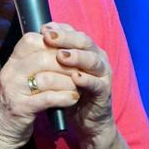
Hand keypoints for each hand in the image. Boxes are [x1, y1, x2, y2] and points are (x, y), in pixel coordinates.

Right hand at [0, 31, 80, 148]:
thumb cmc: (14, 105)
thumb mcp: (19, 80)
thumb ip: (33, 65)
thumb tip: (58, 48)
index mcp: (11, 64)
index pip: (31, 40)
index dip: (53, 42)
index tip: (68, 51)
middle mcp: (10, 73)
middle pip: (43, 57)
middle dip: (67, 63)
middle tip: (81, 68)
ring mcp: (14, 91)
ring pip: (48, 77)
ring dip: (68, 81)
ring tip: (78, 85)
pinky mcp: (21, 109)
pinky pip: (48, 98)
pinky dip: (65, 97)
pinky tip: (73, 99)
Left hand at [41, 22, 115, 148]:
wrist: (86, 119)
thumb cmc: (70, 89)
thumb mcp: (60, 69)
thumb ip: (54, 51)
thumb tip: (43, 30)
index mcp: (87, 49)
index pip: (75, 33)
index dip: (60, 30)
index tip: (43, 29)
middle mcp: (97, 58)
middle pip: (85, 42)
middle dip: (66, 38)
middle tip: (50, 37)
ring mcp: (103, 74)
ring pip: (93, 60)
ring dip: (77, 57)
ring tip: (61, 56)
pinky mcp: (105, 92)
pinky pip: (97, 84)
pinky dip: (87, 80)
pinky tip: (76, 77)